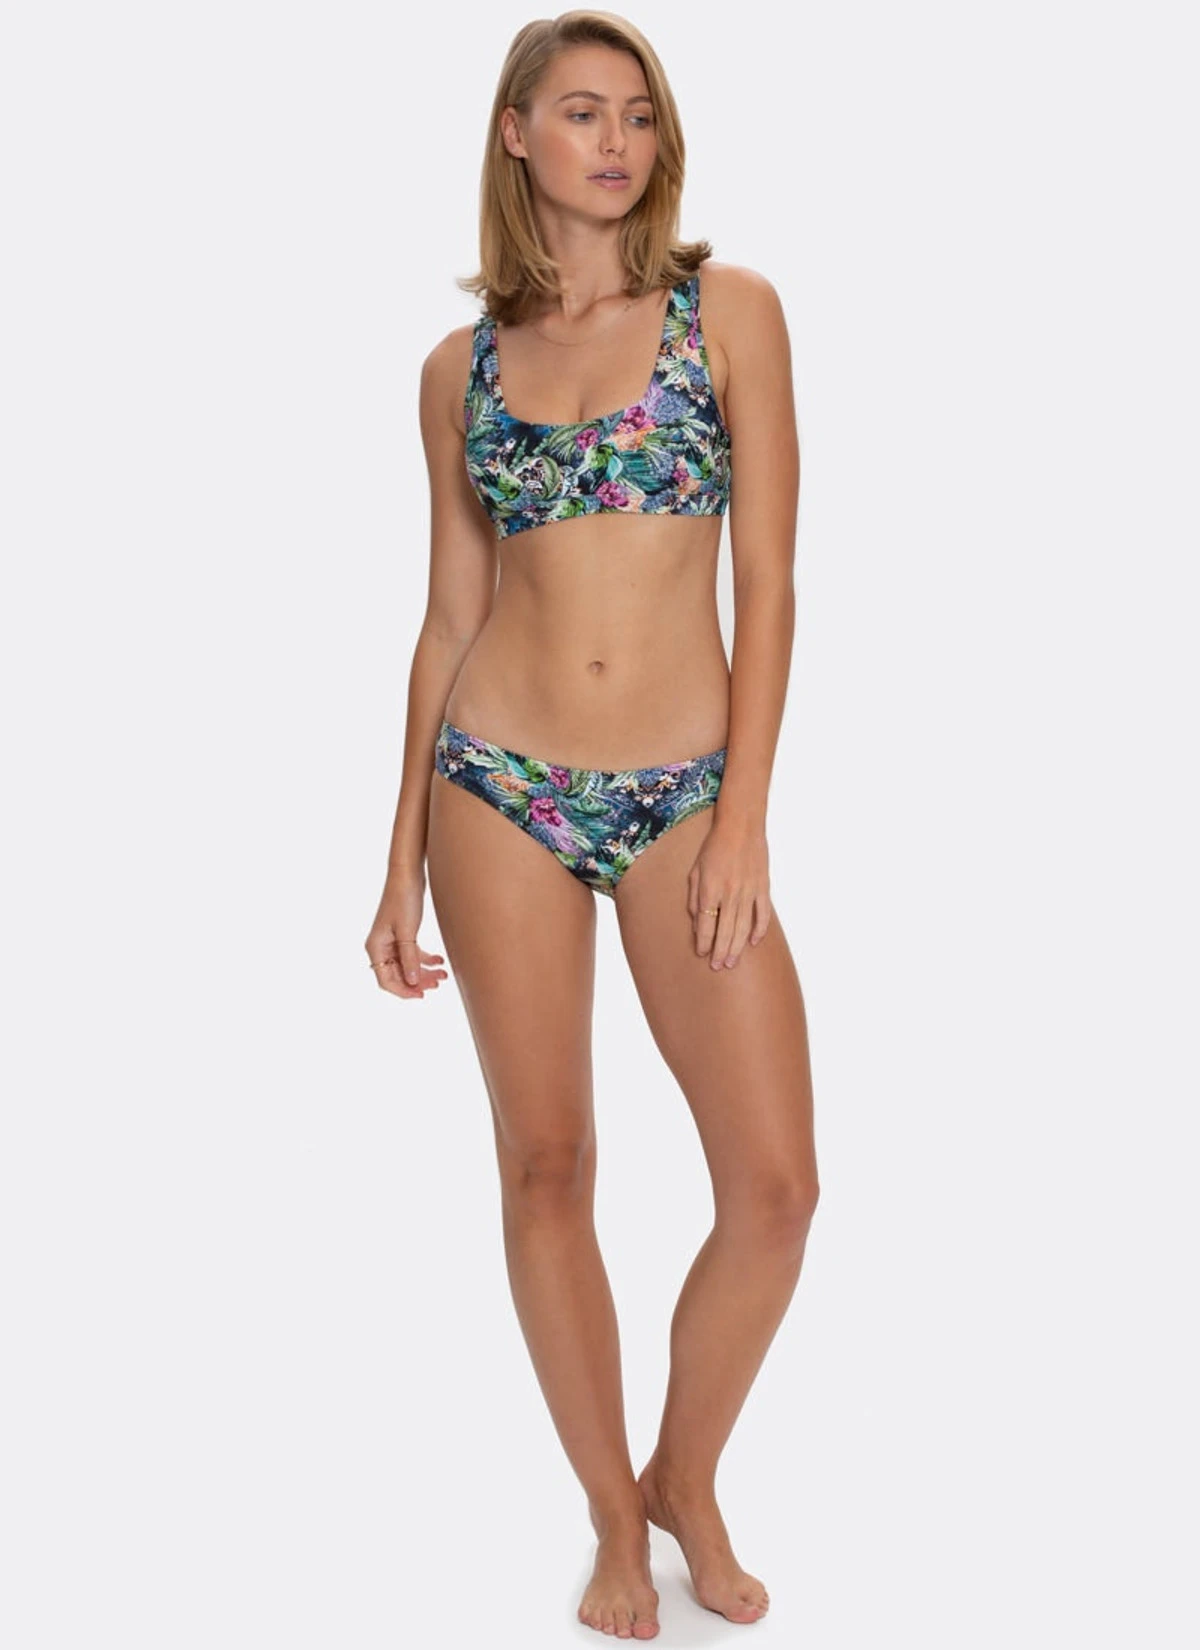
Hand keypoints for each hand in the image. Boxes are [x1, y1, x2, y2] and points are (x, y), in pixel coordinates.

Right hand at [365, 867, 448, 998]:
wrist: (408, 874)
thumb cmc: (403, 899)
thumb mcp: (407, 932)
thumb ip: (409, 958)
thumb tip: (413, 983)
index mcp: (375, 947)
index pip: (386, 980)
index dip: (403, 991)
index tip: (422, 994)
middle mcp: (381, 946)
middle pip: (398, 975)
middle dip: (418, 982)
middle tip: (438, 983)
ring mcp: (391, 941)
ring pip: (407, 966)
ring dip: (424, 972)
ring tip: (443, 974)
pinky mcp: (403, 934)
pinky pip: (412, 954)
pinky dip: (425, 959)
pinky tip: (439, 960)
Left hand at [687, 819, 771, 969]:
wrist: (741, 826)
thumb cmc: (713, 847)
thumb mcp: (695, 870)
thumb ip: (695, 898)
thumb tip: (698, 923)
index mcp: (710, 889)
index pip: (706, 924)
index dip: (704, 942)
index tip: (702, 954)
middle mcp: (730, 893)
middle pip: (725, 930)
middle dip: (720, 951)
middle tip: (718, 967)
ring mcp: (748, 891)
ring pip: (743, 927)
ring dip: (736, 947)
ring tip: (732, 962)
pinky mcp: (763, 887)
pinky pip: (762, 914)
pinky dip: (759, 929)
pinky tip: (752, 942)